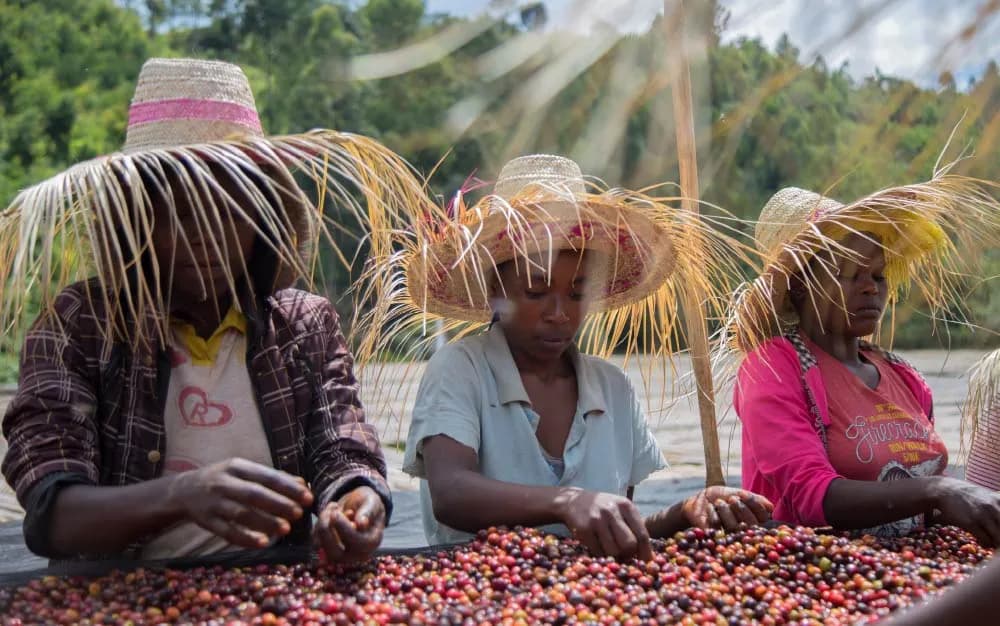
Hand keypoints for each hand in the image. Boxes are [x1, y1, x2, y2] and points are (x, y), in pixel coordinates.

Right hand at [168, 458, 312, 548]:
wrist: (182, 491)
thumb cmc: (223, 479)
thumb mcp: (244, 471)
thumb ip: (271, 477)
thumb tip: (301, 483)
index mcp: (237, 466)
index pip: (266, 476)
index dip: (288, 487)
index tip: (307, 497)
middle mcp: (223, 483)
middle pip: (254, 494)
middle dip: (279, 504)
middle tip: (299, 514)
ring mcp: (213, 503)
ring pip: (241, 514)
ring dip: (264, 522)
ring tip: (285, 529)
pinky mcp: (206, 521)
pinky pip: (227, 532)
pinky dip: (245, 538)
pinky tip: (262, 543)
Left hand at [314, 486, 385, 564]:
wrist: (359, 507)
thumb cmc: (367, 505)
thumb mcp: (371, 502)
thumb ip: (368, 512)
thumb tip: (362, 524)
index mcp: (371, 543)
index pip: (357, 543)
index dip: (344, 529)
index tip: (335, 513)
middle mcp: (356, 554)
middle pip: (336, 553)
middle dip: (327, 530)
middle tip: (330, 510)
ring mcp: (340, 555)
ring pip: (322, 547)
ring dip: (322, 523)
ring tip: (333, 506)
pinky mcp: (327, 550)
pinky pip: (315, 540)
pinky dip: (318, 524)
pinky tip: (329, 512)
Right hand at [556, 488, 651, 559]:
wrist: (573, 501)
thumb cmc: (603, 509)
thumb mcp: (620, 509)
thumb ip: (633, 527)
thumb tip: (648, 556)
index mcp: (626, 506)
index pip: (642, 534)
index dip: (646, 552)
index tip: (647, 564)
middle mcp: (612, 511)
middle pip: (630, 545)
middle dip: (629, 555)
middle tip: (625, 556)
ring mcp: (597, 520)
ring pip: (614, 551)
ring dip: (614, 556)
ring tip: (610, 550)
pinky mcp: (584, 530)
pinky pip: (598, 552)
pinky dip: (600, 555)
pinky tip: (598, 547)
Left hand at [683, 487, 773, 530]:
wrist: (700, 500)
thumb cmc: (722, 496)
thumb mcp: (738, 493)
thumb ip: (754, 499)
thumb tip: (770, 507)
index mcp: (754, 520)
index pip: (763, 517)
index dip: (754, 504)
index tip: (743, 494)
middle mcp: (745, 531)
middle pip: (750, 524)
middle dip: (741, 508)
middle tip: (731, 499)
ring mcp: (731, 536)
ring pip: (734, 527)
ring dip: (726, 510)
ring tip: (719, 502)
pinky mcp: (715, 538)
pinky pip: (717, 528)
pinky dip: (714, 514)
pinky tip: (710, 508)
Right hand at [928, 477, 999, 546]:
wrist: (944, 490)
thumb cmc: (966, 495)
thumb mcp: (988, 495)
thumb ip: (998, 504)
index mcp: (999, 500)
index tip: (997, 529)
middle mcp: (993, 507)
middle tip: (995, 538)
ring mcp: (982, 515)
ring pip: (999, 538)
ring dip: (995, 542)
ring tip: (990, 541)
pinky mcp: (970, 523)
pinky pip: (986, 540)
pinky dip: (985, 544)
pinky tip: (981, 541)